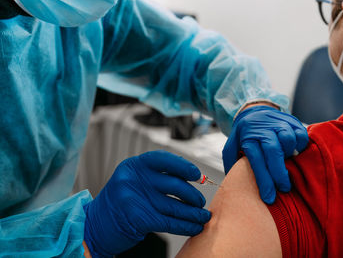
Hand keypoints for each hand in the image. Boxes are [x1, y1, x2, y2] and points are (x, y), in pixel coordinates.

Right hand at [83, 150, 210, 257]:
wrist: (94, 226)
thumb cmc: (120, 203)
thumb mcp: (134, 181)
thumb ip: (157, 176)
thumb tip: (191, 176)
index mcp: (133, 166)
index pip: (163, 159)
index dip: (183, 166)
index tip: (196, 175)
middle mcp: (133, 179)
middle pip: (173, 184)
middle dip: (192, 195)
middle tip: (200, 202)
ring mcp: (134, 199)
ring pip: (174, 206)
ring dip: (193, 213)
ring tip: (203, 217)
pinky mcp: (138, 219)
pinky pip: (170, 222)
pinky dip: (186, 226)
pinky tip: (195, 227)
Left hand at [223, 105, 308, 203]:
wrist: (256, 110)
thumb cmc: (245, 134)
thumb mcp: (232, 144)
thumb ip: (231, 161)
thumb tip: (232, 184)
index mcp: (248, 137)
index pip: (256, 159)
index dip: (263, 179)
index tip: (268, 197)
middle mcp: (263, 129)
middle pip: (272, 151)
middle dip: (278, 173)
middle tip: (284, 189)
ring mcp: (279, 123)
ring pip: (287, 140)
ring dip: (289, 155)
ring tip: (287, 164)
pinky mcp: (292, 121)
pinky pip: (300, 135)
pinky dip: (299, 145)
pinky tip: (294, 152)